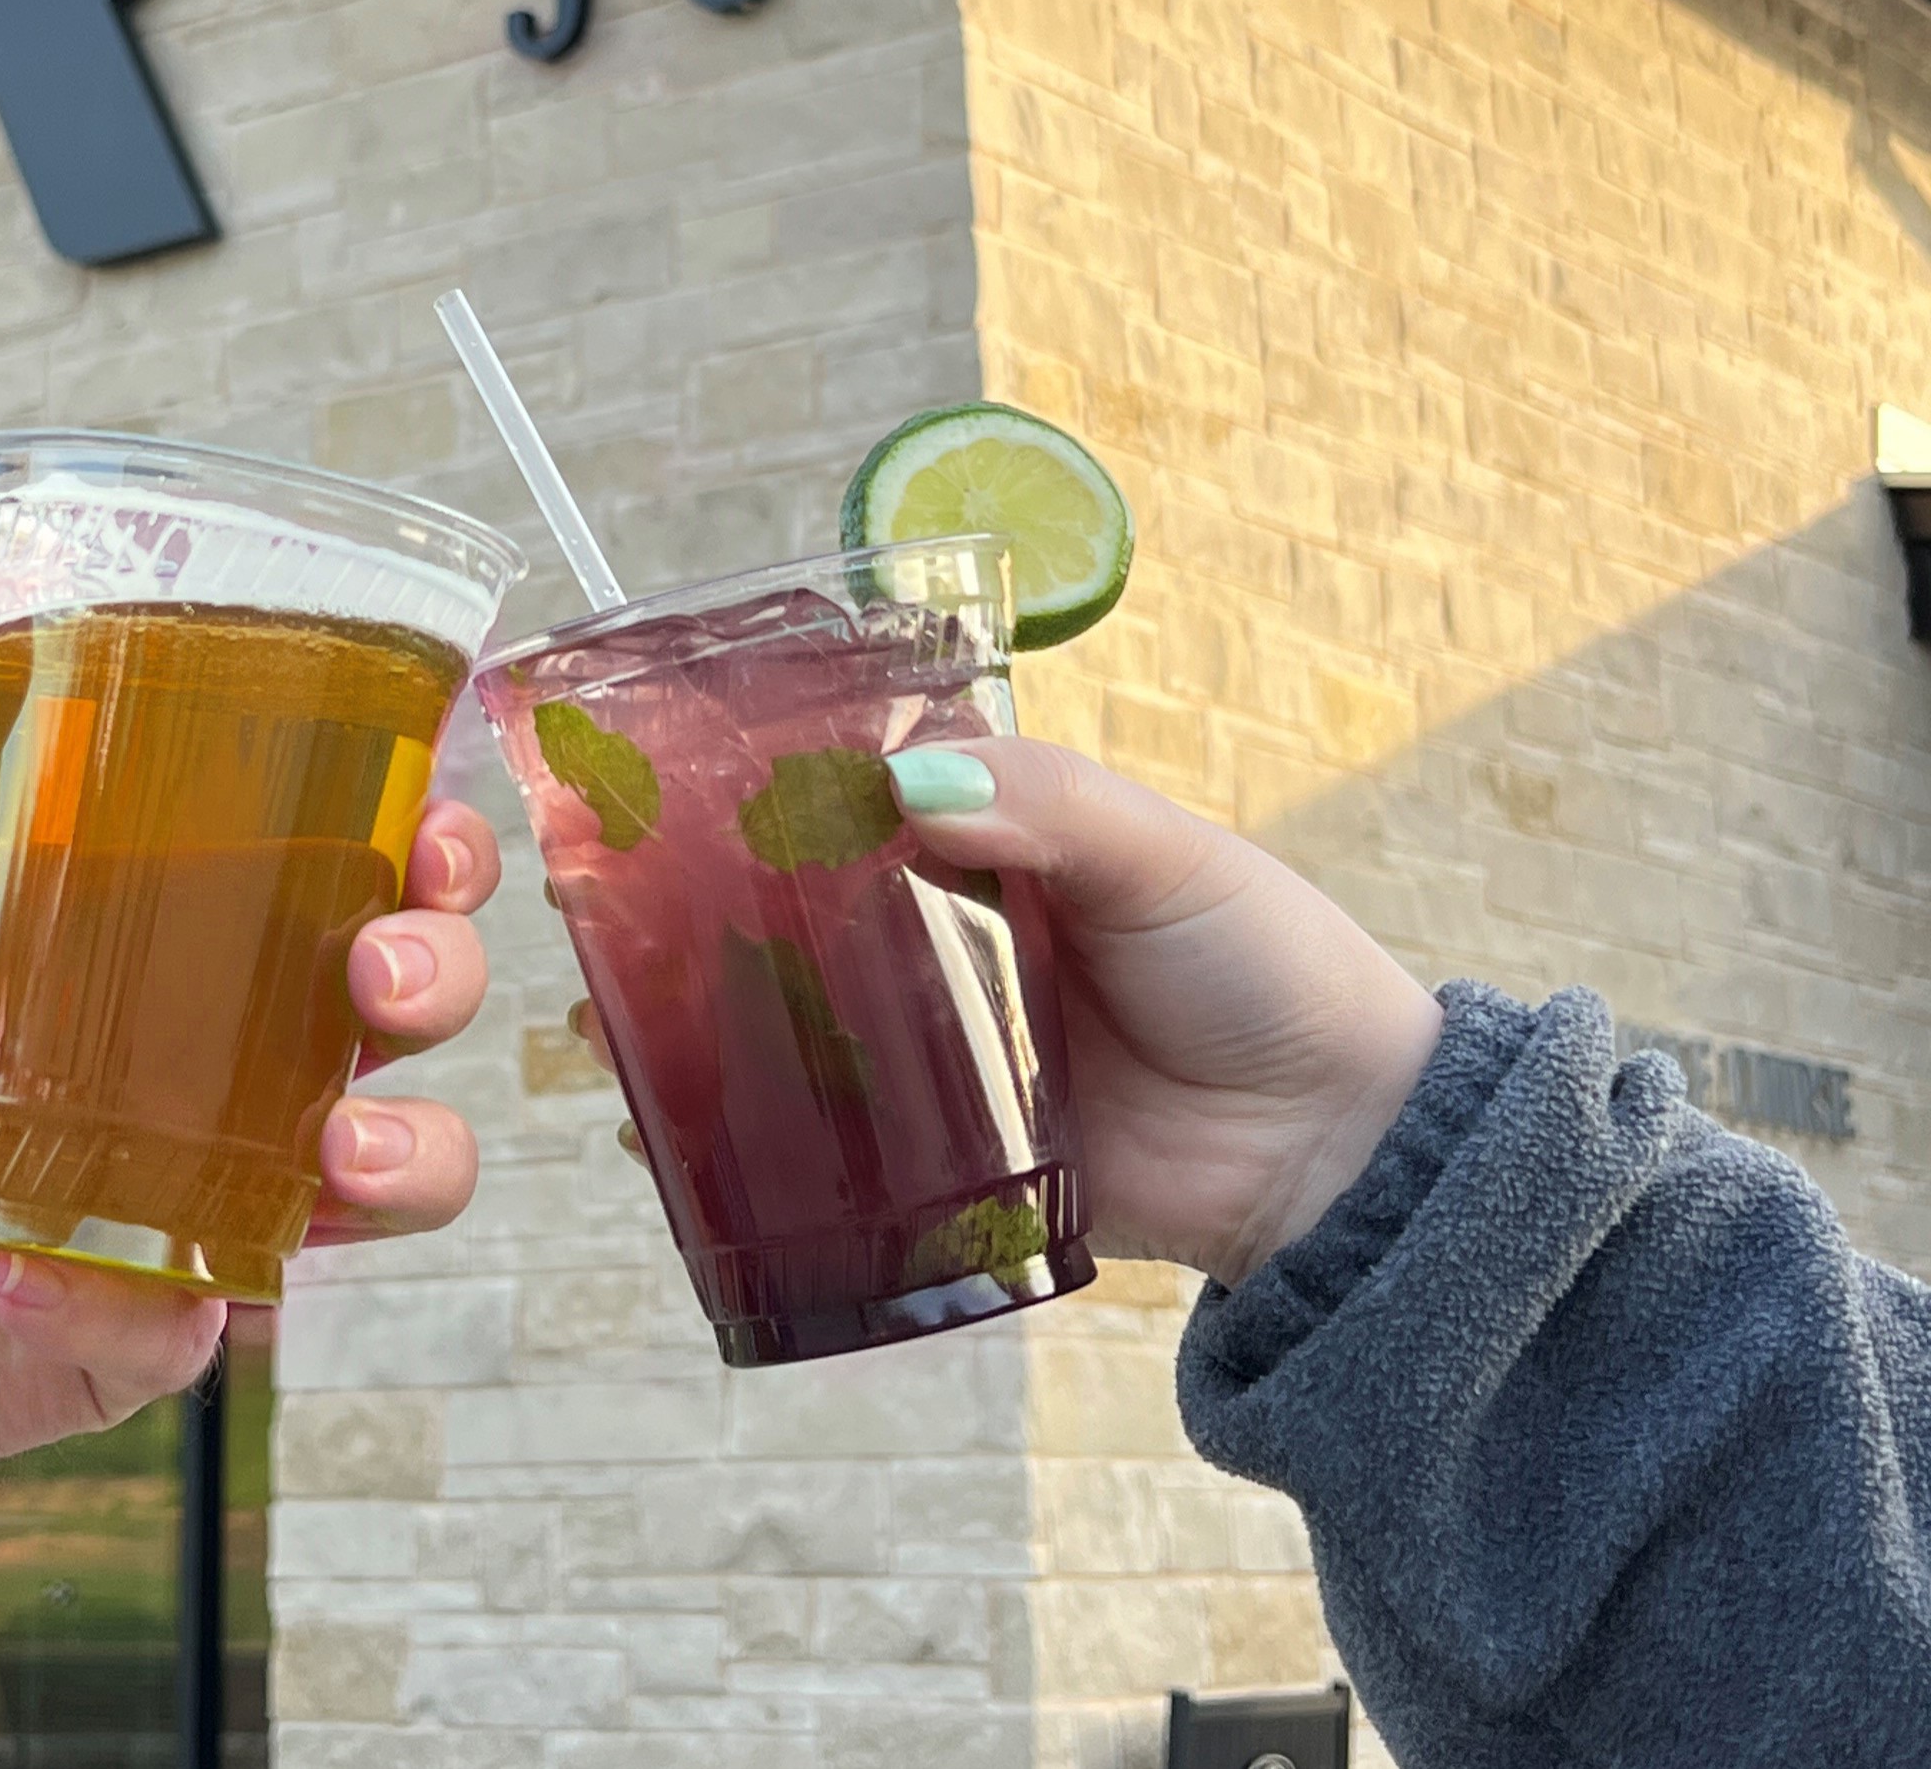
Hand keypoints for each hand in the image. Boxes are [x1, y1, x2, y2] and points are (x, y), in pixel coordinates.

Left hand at [0, 597, 497, 1546]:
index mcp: (155, 932)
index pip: (341, 866)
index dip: (423, 842)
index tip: (424, 819)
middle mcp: (203, 1059)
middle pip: (402, 1005)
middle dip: (438, 975)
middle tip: (379, 971)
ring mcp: (185, 1197)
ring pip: (386, 1176)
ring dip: (406, 1157)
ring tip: (334, 1154)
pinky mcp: (130, 1325)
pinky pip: (196, 1317)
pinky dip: (144, 1298)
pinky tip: (29, 1266)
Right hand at [573, 739, 1441, 1290]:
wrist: (1342, 1156)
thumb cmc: (1270, 973)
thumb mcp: (1166, 858)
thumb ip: (1050, 809)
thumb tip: (905, 787)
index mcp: (994, 845)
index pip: (851, 797)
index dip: (760, 792)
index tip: (666, 789)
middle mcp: (947, 938)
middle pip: (794, 914)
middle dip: (694, 917)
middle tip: (601, 920)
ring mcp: (940, 1049)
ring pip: (794, 1026)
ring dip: (699, 1025)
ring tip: (608, 1029)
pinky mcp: (946, 1155)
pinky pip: (835, 1145)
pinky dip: (753, 1143)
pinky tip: (670, 1139)